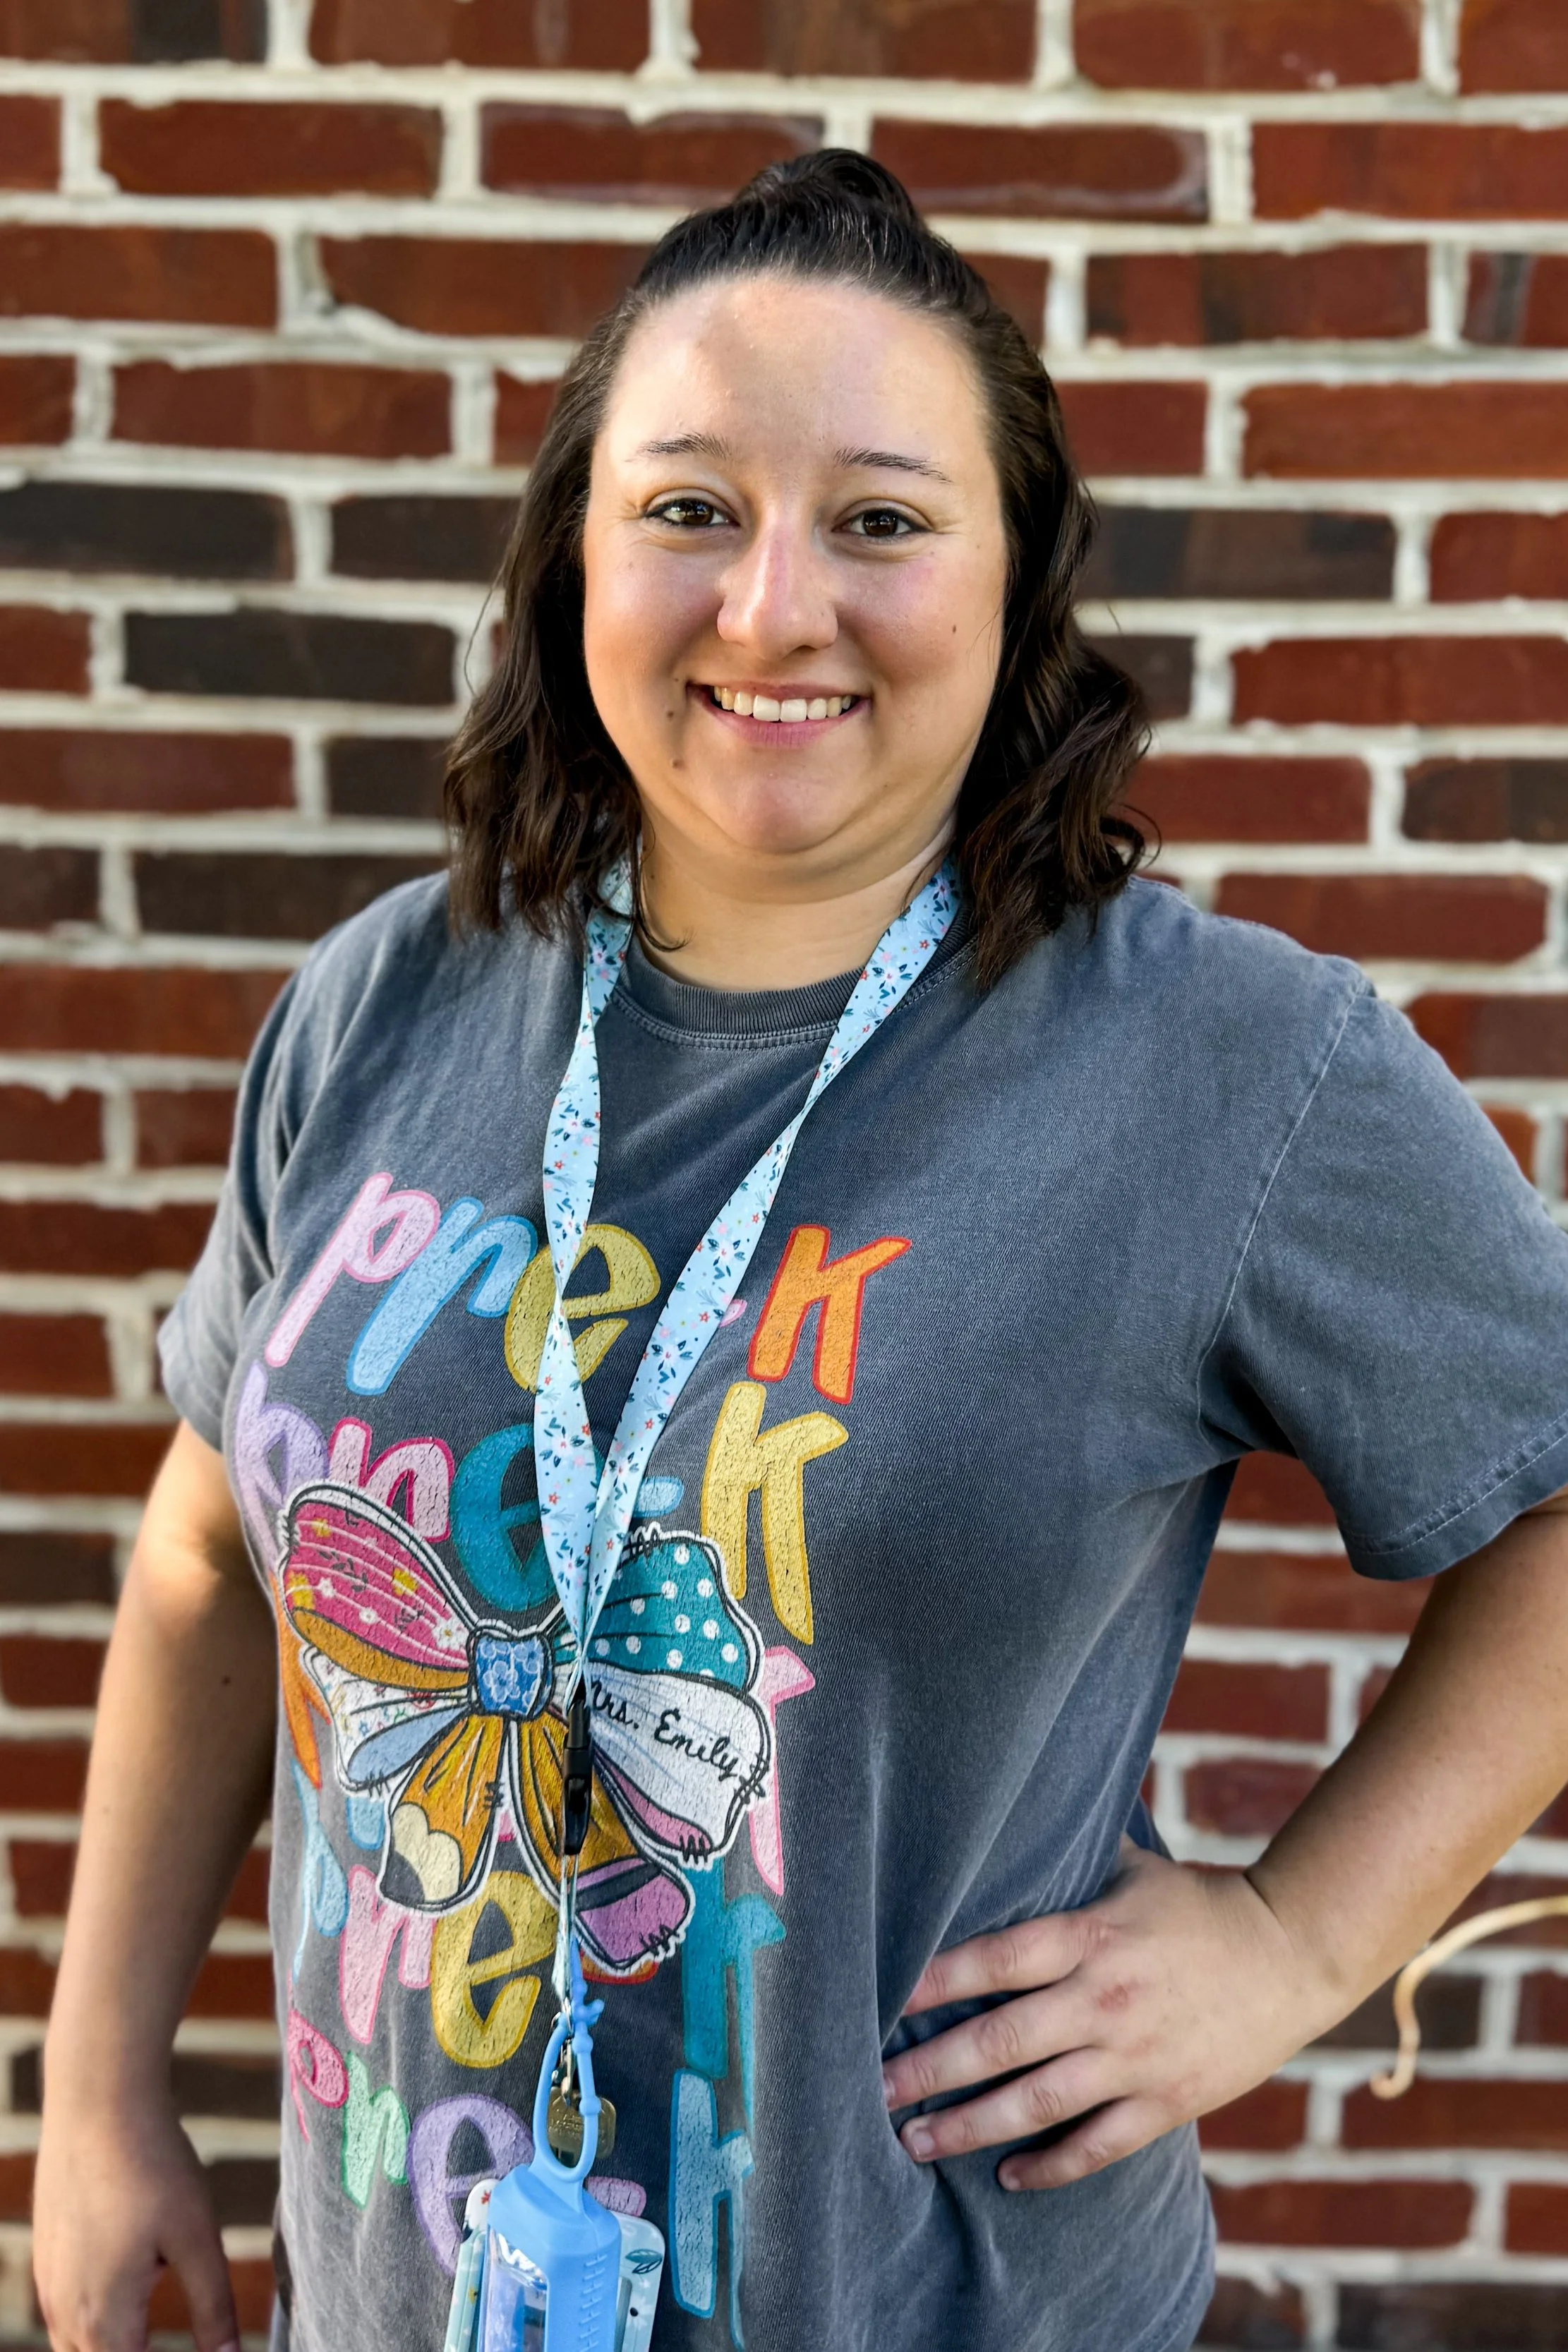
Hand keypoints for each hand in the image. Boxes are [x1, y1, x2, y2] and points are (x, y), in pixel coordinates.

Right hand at [34, 2097, 238, 2351]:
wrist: (98, 2103)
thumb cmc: (153, 2167)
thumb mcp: (197, 2239)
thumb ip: (213, 2309)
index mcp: (102, 2320)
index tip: (205, 2350)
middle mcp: (65, 2313)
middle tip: (174, 2335)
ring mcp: (49, 2284)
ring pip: (76, 2346)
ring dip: (115, 2345)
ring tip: (152, 2329)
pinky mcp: (47, 2255)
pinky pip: (66, 2314)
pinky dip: (97, 2321)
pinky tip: (128, 2292)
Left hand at [881, 1842, 1338, 2190]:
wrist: (1290, 1954)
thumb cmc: (1196, 1904)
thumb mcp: (1129, 1866)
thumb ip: (1066, 1853)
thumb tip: (1003, 1807)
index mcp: (1090, 1937)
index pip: (995, 1960)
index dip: (933, 1983)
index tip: (880, 2004)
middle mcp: (1104, 2000)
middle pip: (1001, 2041)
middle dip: (930, 2070)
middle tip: (872, 2091)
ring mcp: (1135, 2058)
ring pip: (1037, 2103)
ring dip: (970, 2126)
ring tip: (913, 2142)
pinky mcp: (1166, 2102)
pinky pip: (1097, 2144)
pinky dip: (1050, 2165)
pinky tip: (1006, 2175)